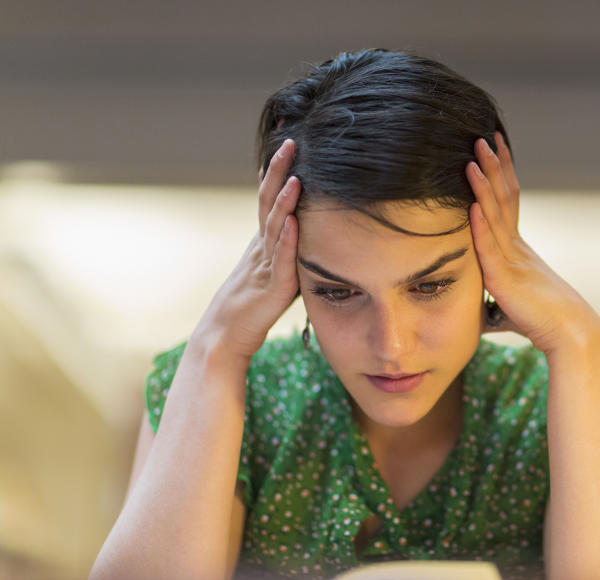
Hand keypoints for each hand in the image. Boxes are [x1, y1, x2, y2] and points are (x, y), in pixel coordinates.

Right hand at [194, 139, 301, 359]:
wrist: (223, 337)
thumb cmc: (248, 308)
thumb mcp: (269, 272)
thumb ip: (283, 253)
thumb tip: (299, 235)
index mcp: (261, 243)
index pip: (268, 200)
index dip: (275, 173)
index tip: (284, 147)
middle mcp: (260, 248)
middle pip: (268, 202)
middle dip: (279, 172)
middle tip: (290, 143)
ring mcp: (264, 265)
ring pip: (275, 227)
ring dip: (285, 201)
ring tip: (296, 177)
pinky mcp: (272, 287)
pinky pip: (281, 261)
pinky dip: (288, 241)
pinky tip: (294, 222)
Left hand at [466, 133, 599, 354]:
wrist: (570, 333)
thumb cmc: (542, 322)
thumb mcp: (510, 305)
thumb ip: (493, 299)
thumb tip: (477, 311)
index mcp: (518, 249)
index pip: (507, 202)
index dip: (500, 174)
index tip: (493, 149)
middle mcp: (516, 247)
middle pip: (503, 197)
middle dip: (493, 166)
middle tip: (483, 137)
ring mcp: (512, 259)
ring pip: (496, 214)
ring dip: (484, 184)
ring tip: (474, 156)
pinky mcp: (506, 278)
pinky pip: (490, 247)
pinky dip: (480, 224)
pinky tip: (472, 205)